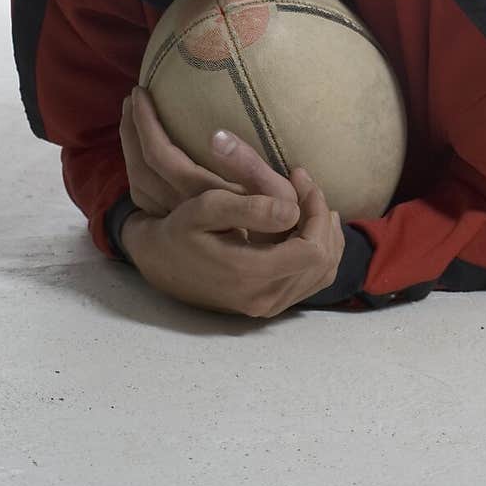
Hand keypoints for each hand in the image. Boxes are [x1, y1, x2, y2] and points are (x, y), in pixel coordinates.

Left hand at [119, 85, 297, 222]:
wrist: (276, 271)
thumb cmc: (281, 226)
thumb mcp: (273, 194)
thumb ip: (247, 164)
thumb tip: (216, 135)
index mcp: (199, 196)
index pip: (158, 155)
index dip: (144, 124)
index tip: (140, 94)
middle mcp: (180, 210)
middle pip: (139, 167)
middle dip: (131, 131)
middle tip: (131, 99)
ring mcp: (176, 221)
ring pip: (138, 183)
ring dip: (132, 149)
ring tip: (133, 119)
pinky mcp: (179, 227)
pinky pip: (145, 196)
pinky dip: (139, 169)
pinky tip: (146, 157)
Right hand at [121, 167, 344, 317]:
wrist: (161, 262)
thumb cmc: (182, 229)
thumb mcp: (207, 207)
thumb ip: (250, 208)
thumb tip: (292, 210)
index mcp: (250, 274)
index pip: (312, 250)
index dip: (316, 212)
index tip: (301, 179)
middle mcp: (264, 298)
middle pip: (323, 261)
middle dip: (322, 218)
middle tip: (306, 185)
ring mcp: (268, 305)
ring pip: (322, 272)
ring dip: (324, 233)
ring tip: (311, 201)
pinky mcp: (269, 304)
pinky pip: (311, 281)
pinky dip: (319, 251)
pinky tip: (307, 226)